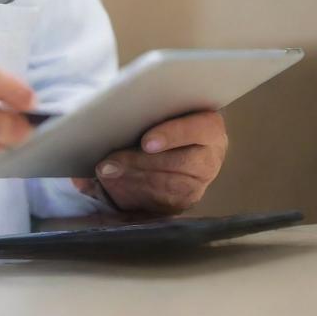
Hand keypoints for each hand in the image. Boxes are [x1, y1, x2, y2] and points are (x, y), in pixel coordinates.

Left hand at [71, 110, 227, 215]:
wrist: (179, 144)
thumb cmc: (164, 120)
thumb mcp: (160, 110)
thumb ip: (143, 112)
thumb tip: (118, 120)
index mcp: (209, 128)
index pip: (196, 130)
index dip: (171, 136)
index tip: (146, 143)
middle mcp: (210, 158)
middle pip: (179, 164)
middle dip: (139, 164)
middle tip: (108, 163)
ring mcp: (200, 184)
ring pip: (169, 188)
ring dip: (134, 181)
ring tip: (106, 174)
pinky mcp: (185, 202)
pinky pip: (161, 205)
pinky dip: (134, 196)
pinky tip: (113, 187)